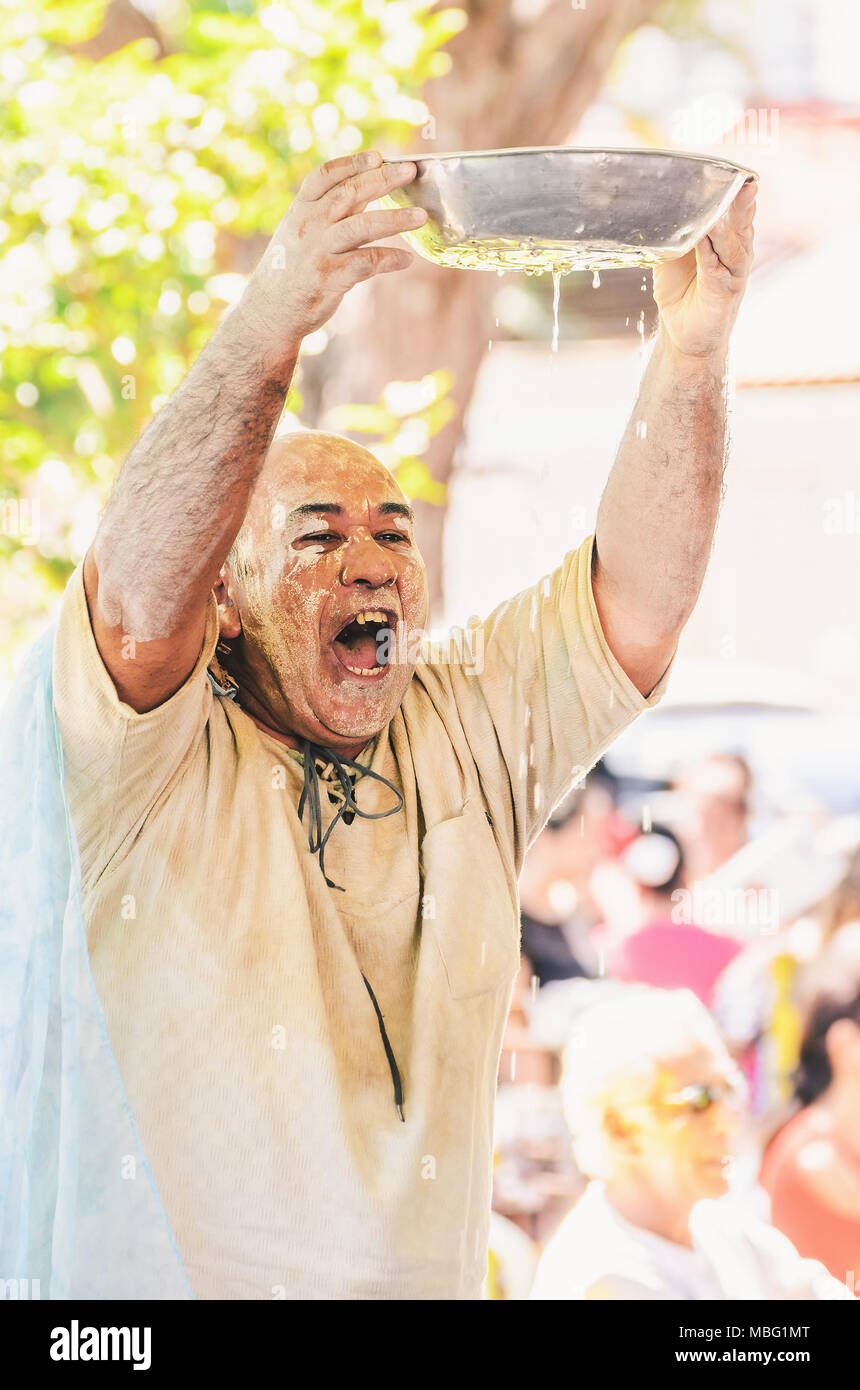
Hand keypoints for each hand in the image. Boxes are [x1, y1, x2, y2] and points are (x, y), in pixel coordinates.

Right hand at [238, 150, 426, 360]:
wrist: (269, 310)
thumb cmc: (291, 269)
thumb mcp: (300, 232)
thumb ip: (331, 211)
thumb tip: (368, 189)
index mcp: (300, 209)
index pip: (325, 176)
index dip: (352, 163)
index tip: (378, 155)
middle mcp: (309, 225)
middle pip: (349, 194)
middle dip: (382, 180)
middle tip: (410, 171)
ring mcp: (319, 251)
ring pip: (361, 226)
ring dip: (394, 219)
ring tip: (420, 216)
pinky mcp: (330, 278)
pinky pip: (366, 263)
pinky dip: (389, 259)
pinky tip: (407, 259)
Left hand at [653, 180, 755, 357]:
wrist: (682, 335)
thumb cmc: (681, 292)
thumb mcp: (674, 256)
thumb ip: (677, 233)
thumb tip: (661, 206)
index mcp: (727, 239)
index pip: (735, 211)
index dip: (736, 192)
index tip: (734, 171)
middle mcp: (736, 252)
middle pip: (742, 222)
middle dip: (743, 202)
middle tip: (744, 182)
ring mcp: (733, 273)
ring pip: (733, 244)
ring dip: (727, 226)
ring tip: (721, 210)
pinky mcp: (724, 291)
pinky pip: (717, 267)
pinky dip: (711, 251)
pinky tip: (705, 238)